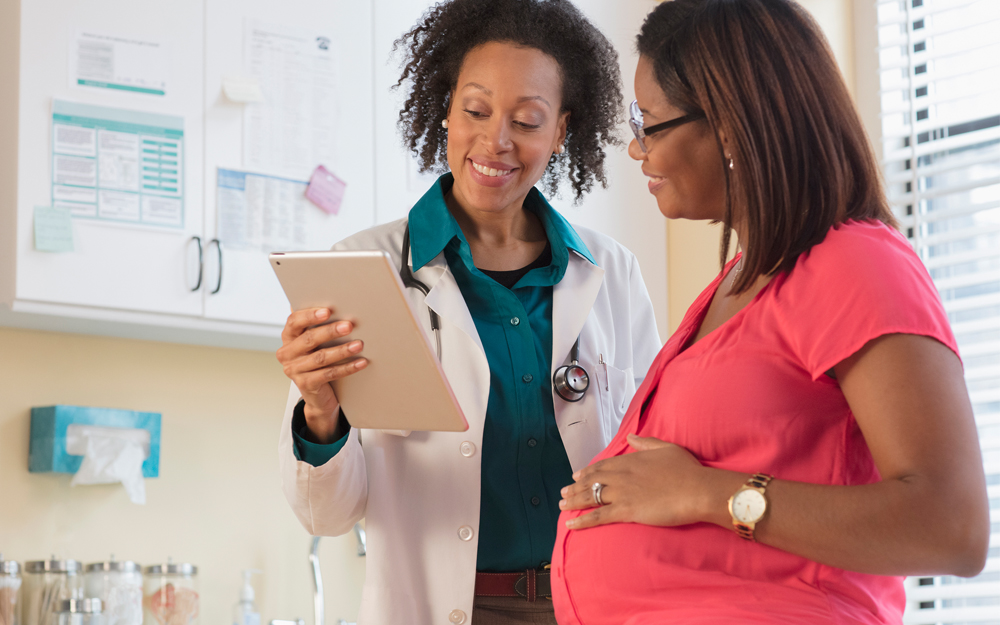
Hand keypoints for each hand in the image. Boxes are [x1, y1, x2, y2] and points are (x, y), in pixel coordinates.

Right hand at [276, 307, 367, 441]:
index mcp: (288, 337)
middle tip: (349, 326)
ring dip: (342, 350)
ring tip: (359, 344)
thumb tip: (337, 304)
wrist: (318, 394)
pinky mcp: (306, 384)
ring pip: (320, 357)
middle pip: (309, 339)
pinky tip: (360, 362)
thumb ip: (318, 324)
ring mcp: (294, 370)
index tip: (328, 311)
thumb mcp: (315, 342)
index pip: (294, 322)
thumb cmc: (318, 360)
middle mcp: (287, 353)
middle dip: (330, 331)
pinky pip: (329, 374)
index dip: (310, 315)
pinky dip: (347, 368)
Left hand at [559, 434, 717, 529]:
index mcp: (630, 460)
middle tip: (564, 492)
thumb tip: (630, 437)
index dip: (587, 472)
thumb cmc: (687, 470)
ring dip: (574, 501)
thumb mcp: (666, 448)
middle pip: (592, 481)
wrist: (697, 490)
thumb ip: (645, 443)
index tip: (577, 475)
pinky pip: (598, 516)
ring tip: (562, 505)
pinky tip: (569, 524)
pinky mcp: (625, 511)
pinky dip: (582, 521)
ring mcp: (621, 493)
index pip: (602, 466)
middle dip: (576, 487)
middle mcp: (621, 475)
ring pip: (590, 497)